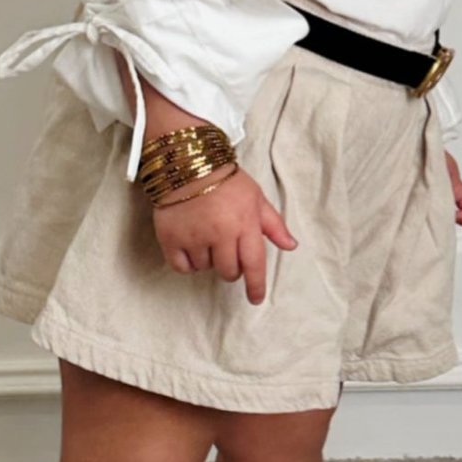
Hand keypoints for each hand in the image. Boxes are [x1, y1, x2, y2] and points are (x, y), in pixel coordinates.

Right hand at [151, 163, 298, 304]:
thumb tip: (291, 246)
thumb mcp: (257, 197)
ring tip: (206, 237)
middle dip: (231, 267)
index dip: (256, 285)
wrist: (188, 163)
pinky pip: (181, 267)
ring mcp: (194, 237)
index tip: (255, 299)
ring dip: (208, 260)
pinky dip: (187, 263)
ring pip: (205, 268)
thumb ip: (274, 225)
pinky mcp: (170, 238)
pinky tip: (190, 247)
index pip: (254, 264)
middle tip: (227, 249)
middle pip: (229, 271)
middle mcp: (220, 234)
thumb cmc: (226, 180)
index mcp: (245, 224)